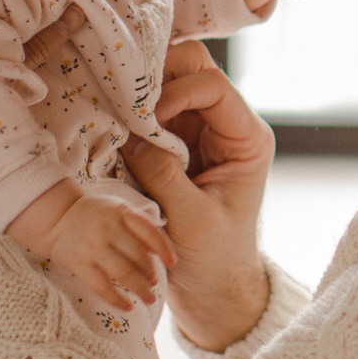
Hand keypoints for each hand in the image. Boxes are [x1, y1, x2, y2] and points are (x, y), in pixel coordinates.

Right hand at [7, 182, 175, 313]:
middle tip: (154, 284)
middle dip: (151, 273)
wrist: (54, 216)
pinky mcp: (80, 264)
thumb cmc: (93, 213)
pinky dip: (117, 299)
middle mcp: (110, 229)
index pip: (150, 232)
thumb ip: (137, 223)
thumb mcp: (117, 208)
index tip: (172, 263)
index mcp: (122, 213)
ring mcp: (94, 247)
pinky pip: (102, 286)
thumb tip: (160, 249)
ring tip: (149, 298)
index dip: (164, 249)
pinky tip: (128, 307)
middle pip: (139, 256)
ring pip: (124, 273)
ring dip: (140, 289)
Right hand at [120, 38, 276, 350]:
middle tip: (122, 104)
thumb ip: (164, 175)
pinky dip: (130, 113)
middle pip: (192, 70)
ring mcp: (199, 131)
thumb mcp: (190, 220)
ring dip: (140, 95)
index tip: (147, 120)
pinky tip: (111, 127)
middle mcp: (226, 126)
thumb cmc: (213, 260)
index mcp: (246, 139)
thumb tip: (132, 136)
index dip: (177, 93)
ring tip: (112, 115)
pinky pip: (150, 110)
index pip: (213, 86)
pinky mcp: (174, 143)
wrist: (213, 288)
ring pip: (168, 83)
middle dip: (155, 79)